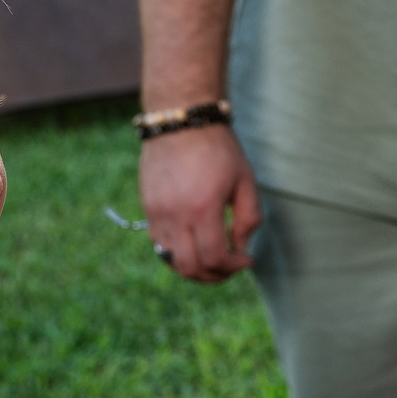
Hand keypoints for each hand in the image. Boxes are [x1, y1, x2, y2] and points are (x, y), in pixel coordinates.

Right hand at [140, 123, 260, 281]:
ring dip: (194, 268)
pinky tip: (195, 243)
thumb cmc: (218, 148)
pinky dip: (178, 253)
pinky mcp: (147, 207)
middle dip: (214, 276)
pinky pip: (159, 244)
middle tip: (231, 267)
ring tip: (213, 259)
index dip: (233, 267)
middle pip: (190, 268)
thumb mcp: (245, 179)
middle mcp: (176, 215)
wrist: (181, 121)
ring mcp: (157, 213)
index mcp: (203, 208)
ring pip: (171, 260)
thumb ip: (249, 217)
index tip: (247, 259)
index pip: (214, 258)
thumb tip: (241, 247)